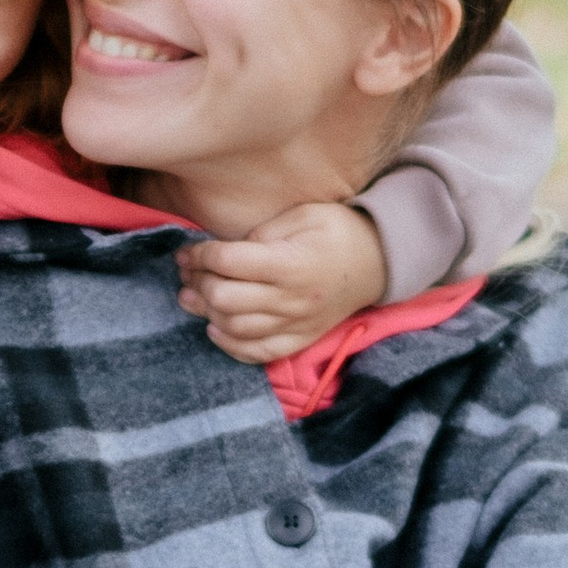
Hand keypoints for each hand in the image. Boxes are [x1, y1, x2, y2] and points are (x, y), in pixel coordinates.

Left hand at [177, 201, 389, 362]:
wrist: (379, 262)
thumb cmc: (337, 231)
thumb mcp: (303, 214)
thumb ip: (263, 232)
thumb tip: (226, 251)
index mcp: (290, 262)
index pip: (228, 262)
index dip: (200, 255)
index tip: (189, 251)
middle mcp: (291, 298)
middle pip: (224, 299)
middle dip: (198, 283)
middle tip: (188, 272)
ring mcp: (296, 323)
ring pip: (235, 328)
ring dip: (206, 313)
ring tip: (193, 297)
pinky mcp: (300, 339)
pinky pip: (258, 353)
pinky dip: (231, 346)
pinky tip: (215, 328)